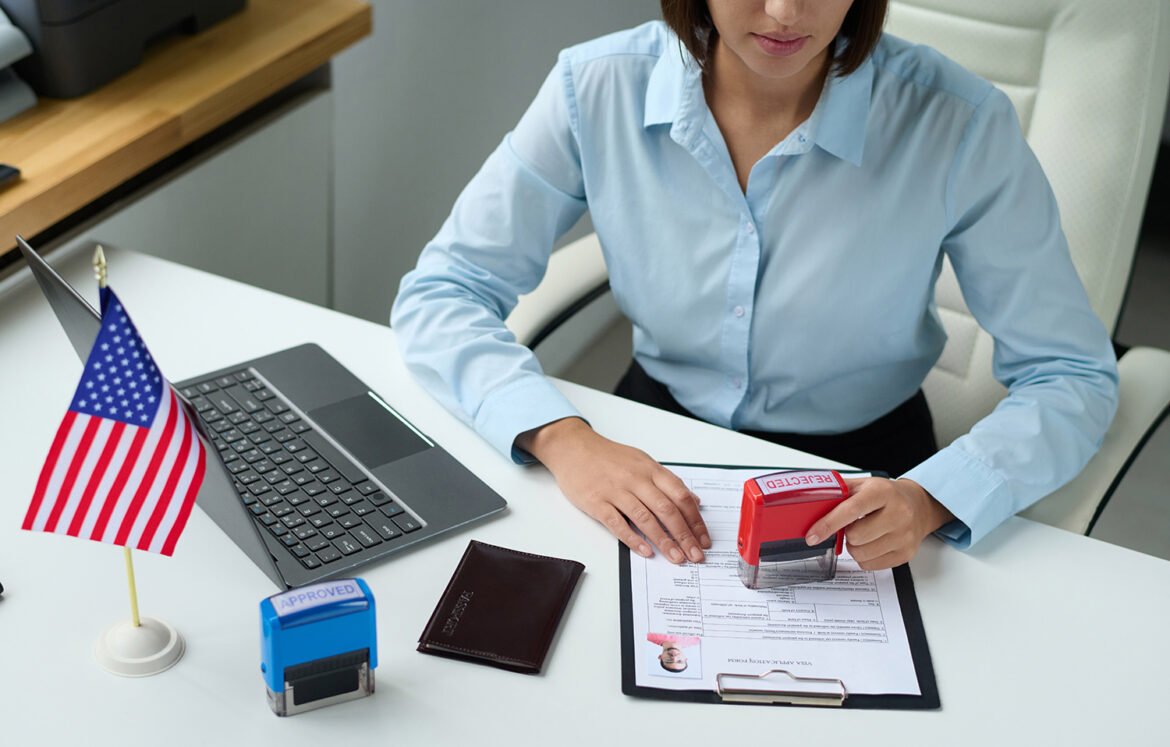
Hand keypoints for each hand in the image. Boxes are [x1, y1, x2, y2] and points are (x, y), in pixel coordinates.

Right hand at [516, 417, 710, 563]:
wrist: (574, 448)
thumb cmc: (609, 457)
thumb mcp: (643, 462)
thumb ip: (667, 482)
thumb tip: (693, 501)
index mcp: (650, 469)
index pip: (680, 496)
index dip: (695, 520)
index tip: (704, 539)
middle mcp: (636, 479)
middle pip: (667, 509)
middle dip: (685, 535)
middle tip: (696, 556)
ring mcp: (616, 491)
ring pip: (645, 518)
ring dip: (664, 541)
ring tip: (677, 558)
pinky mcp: (596, 502)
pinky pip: (617, 523)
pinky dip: (633, 539)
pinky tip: (646, 551)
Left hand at [805, 478, 953, 570]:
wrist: (918, 506)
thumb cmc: (887, 495)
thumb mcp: (863, 485)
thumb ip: (839, 491)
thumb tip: (810, 501)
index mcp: (882, 492)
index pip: (850, 510)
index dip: (828, 524)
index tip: (812, 536)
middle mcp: (898, 513)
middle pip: (855, 537)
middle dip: (846, 534)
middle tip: (852, 526)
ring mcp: (904, 536)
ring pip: (860, 554)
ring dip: (854, 547)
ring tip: (863, 534)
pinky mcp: (905, 554)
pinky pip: (870, 565)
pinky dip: (864, 557)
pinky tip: (872, 543)